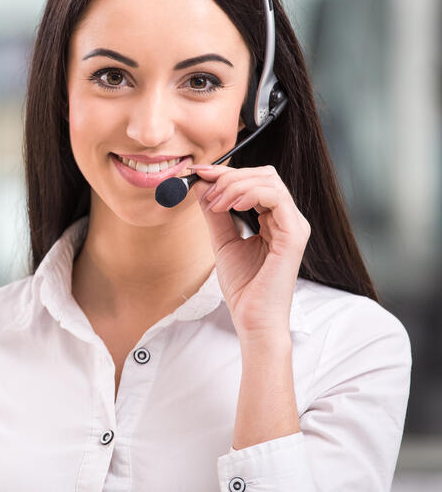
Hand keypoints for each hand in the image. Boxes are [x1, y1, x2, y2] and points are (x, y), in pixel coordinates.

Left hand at [189, 164, 310, 339]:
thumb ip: (214, 213)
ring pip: (269, 181)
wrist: (252, 318)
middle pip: (264, 175)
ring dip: (235, 185)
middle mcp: (288, 219)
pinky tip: (230, 206)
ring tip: (215, 203)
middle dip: (230, 176)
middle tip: (205, 190)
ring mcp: (294, 225)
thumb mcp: (222, 241)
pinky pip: (276, 198)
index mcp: (275, 219)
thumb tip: (200, 185)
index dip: (226, 173)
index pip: (256, 181)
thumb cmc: (243, 286)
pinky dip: (249, 194)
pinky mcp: (294, 236)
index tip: (198, 174)